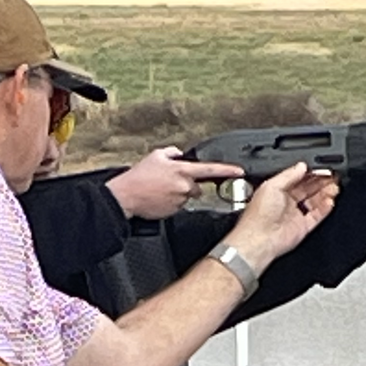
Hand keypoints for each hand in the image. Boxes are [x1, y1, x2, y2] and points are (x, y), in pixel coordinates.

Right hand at [107, 146, 244, 219]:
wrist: (126, 197)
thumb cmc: (138, 177)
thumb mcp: (155, 156)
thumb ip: (172, 153)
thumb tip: (180, 154)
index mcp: (182, 170)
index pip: (211, 169)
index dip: (227, 170)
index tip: (240, 171)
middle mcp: (184, 186)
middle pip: (196, 187)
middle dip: (186, 185)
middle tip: (168, 182)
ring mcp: (180, 201)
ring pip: (186, 197)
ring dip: (177, 194)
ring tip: (160, 190)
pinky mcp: (175, 212)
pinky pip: (178, 206)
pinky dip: (171, 202)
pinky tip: (158, 198)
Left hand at [226, 162, 339, 273]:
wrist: (260, 240)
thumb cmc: (259, 215)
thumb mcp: (272, 185)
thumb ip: (289, 174)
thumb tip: (302, 166)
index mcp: (277, 190)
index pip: (298, 178)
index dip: (310, 173)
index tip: (321, 168)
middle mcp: (287, 202)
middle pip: (308, 188)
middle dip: (321, 181)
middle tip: (332, 175)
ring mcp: (296, 215)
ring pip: (315, 201)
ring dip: (325, 193)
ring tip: (335, 186)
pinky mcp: (303, 227)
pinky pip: (318, 215)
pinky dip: (325, 208)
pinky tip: (330, 200)